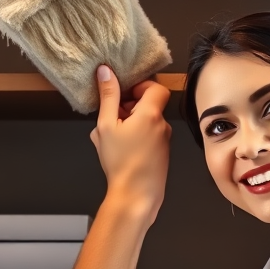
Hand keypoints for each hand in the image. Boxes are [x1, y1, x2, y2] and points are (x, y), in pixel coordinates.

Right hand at [90, 66, 170, 223]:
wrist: (136, 196)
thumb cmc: (121, 163)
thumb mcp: (106, 126)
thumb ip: (108, 97)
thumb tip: (106, 72)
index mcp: (151, 114)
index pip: (155, 87)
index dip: (140, 86)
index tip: (123, 95)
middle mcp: (162, 125)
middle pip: (149, 105)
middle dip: (128, 108)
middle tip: (111, 118)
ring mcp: (164, 141)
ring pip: (146, 123)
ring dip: (129, 125)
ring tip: (112, 139)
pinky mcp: (162, 154)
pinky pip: (148, 138)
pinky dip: (135, 139)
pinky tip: (119, 152)